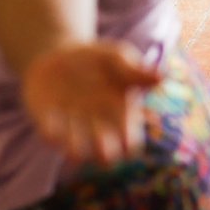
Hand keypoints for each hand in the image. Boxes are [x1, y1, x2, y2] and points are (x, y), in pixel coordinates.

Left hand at [21, 42, 163, 164]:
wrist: (60, 53)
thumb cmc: (97, 60)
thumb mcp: (117, 58)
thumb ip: (135, 70)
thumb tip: (162, 77)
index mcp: (120, 117)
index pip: (130, 142)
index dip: (129, 143)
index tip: (126, 135)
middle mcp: (98, 129)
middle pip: (105, 156)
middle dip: (104, 153)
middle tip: (103, 141)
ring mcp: (72, 129)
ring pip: (76, 152)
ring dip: (76, 149)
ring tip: (76, 145)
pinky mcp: (47, 122)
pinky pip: (50, 136)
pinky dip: (52, 132)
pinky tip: (52, 119)